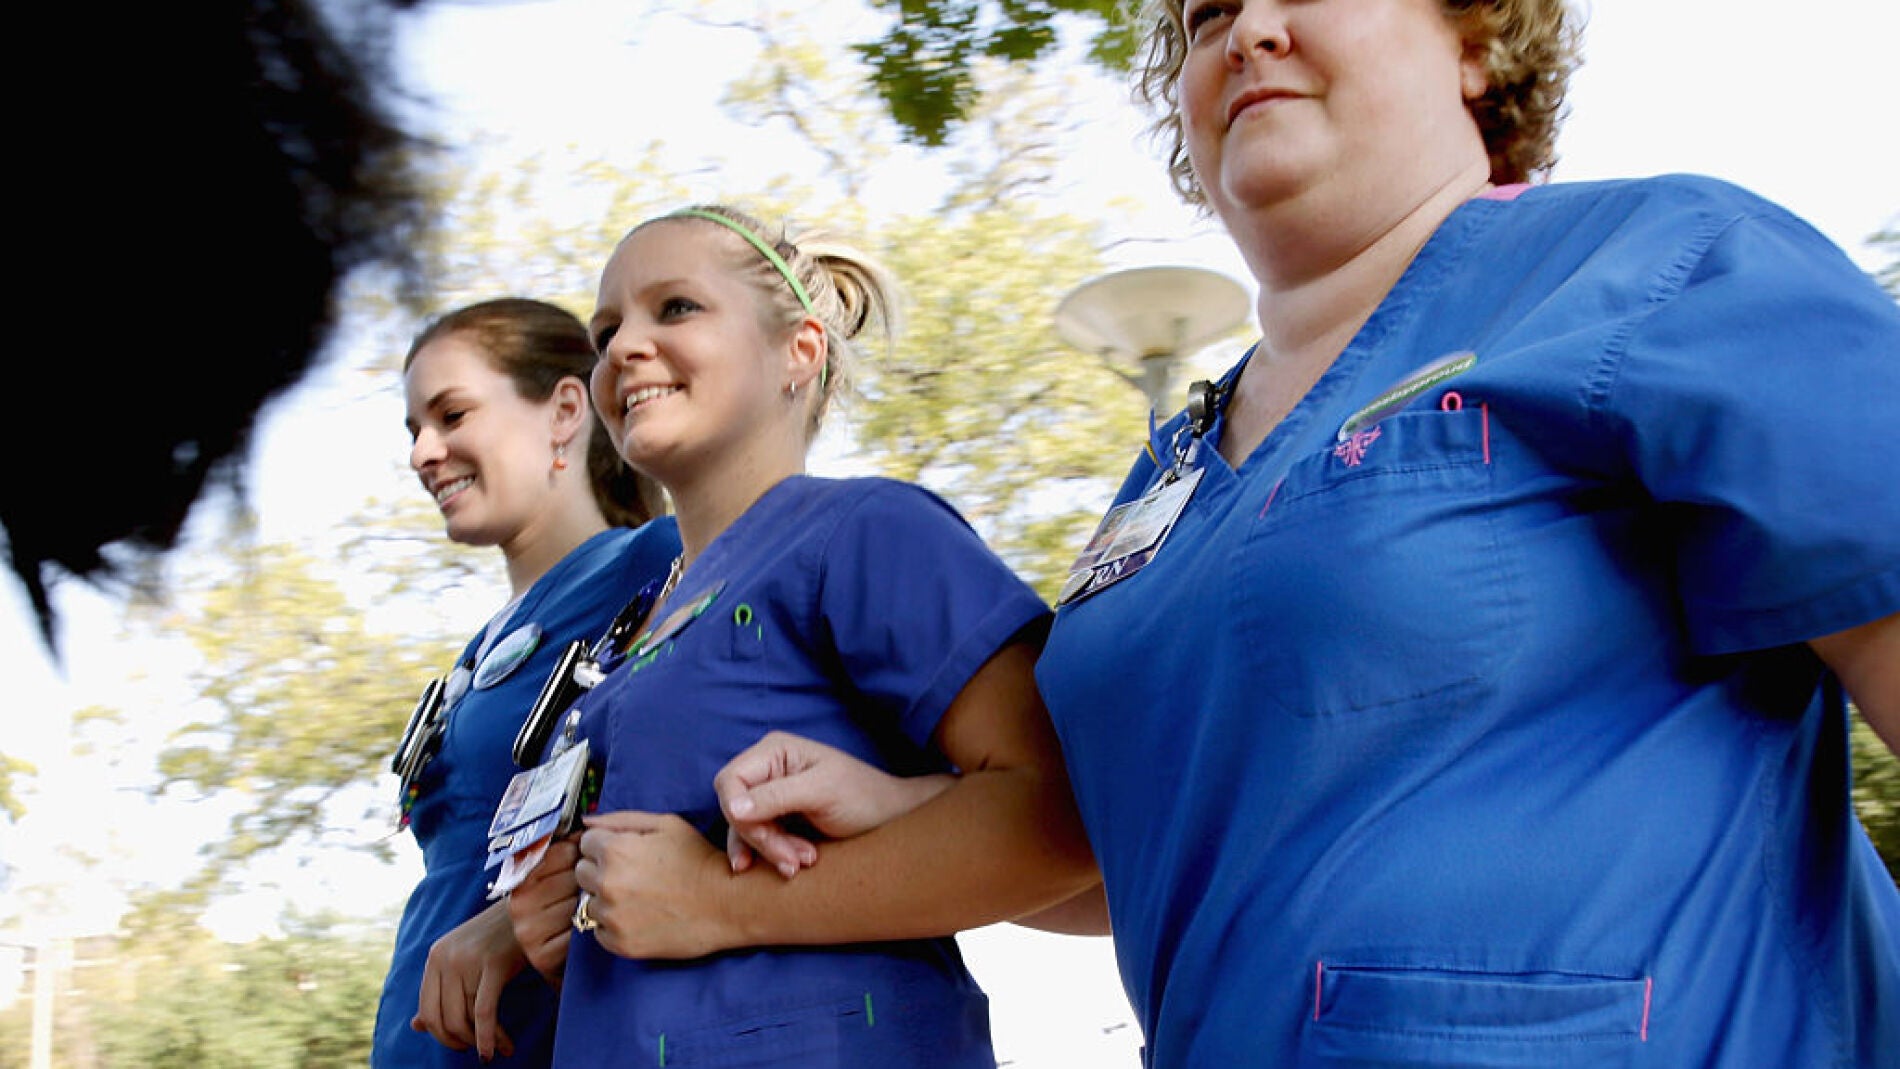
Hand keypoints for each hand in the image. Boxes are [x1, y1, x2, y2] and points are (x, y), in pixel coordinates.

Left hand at [411, 900, 521, 1058]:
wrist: (532, 906)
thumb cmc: (500, 936)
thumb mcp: (464, 960)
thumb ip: (440, 990)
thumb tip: (416, 1026)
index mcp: (435, 956)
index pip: (427, 1009)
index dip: (442, 1034)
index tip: (461, 1042)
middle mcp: (445, 958)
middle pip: (443, 1018)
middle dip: (460, 1041)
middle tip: (478, 1050)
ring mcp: (467, 960)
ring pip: (464, 1018)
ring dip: (481, 1041)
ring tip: (500, 1048)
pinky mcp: (493, 964)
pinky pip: (484, 1012)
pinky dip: (489, 1037)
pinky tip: (499, 1049)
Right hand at [505, 835, 580, 985]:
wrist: (530, 947)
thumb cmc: (549, 903)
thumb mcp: (547, 875)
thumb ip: (561, 850)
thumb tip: (587, 824)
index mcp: (519, 877)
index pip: (561, 852)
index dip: (581, 853)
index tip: (589, 857)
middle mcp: (518, 905)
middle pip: (574, 878)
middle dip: (591, 880)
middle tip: (596, 884)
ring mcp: (529, 932)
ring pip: (581, 905)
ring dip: (594, 905)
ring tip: (594, 906)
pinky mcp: (543, 958)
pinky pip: (582, 934)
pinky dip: (591, 930)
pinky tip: (589, 927)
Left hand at [576, 810, 734, 958]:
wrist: (728, 903)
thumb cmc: (699, 859)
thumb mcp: (666, 824)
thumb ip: (621, 819)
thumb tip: (587, 821)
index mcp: (616, 849)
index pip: (585, 843)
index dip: (606, 845)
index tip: (627, 853)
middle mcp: (608, 883)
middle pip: (581, 872)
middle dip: (601, 870)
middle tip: (634, 874)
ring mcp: (613, 916)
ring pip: (589, 902)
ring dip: (607, 899)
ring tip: (641, 897)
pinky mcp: (620, 943)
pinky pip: (599, 931)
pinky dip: (615, 925)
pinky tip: (641, 916)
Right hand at [714, 731, 953, 877]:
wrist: (891, 819)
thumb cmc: (863, 797)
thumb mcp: (821, 793)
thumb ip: (776, 796)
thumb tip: (733, 808)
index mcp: (775, 751)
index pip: (730, 780)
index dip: (736, 810)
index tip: (762, 834)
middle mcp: (768, 769)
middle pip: (735, 809)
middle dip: (761, 838)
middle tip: (794, 859)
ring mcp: (771, 795)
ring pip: (746, 829)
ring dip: (770, 851)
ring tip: (800, 864)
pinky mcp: (778, 819)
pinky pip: (757, 840)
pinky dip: (772, 855)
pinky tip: (791, 867)